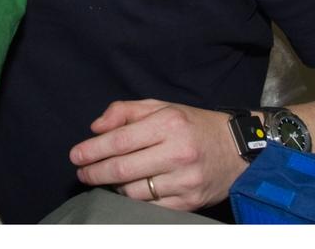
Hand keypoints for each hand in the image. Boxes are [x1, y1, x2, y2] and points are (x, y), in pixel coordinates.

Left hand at [69, 99, 247, 210]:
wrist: (238, 149)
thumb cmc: (193, 125)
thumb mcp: (162, 107)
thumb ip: (125, 111)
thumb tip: (96, 127)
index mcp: (168, 123)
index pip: (119, 140)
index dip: (92, 150)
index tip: (76, 156)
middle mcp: (177, 152)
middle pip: (122, 168)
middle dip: (95, 172)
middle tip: (82, 174)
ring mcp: (185, 180)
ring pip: (134, 192)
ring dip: (113, 188)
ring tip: (106, 180)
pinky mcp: (190, 202)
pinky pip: (151, 207)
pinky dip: (134, 201)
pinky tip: (126, 192)